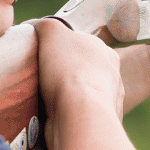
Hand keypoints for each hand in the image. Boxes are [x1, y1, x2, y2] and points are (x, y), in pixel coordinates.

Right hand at [35, 18, 124, 149]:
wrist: (80, 114)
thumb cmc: (68, 70)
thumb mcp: (52, 33)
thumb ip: (46, 26)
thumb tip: (37, 26)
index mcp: (105, 52)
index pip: (84, 47)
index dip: (63, 51)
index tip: (46, 58)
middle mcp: (112, 76)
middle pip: (84, 72)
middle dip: (65, 76)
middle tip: (43, 80)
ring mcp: (109, 102)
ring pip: (84, 96)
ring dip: (67, 99)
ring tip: (45, 101)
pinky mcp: (99, 123)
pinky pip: (81, 118)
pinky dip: (69, 117)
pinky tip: (54, 118)